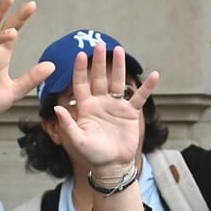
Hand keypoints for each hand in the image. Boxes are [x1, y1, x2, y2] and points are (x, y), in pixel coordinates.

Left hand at [50, 38, 156, 183]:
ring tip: (119, 50)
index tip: (79, 55)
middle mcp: (100, 102)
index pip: (81, 84)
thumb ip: (68, 125)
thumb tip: (56, 107)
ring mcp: (116, 106)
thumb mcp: (78, 140)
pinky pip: (139, 97)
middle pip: (99, 78)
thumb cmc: (93, 155)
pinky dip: (147, 87)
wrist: (112, 165)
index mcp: (86, 107)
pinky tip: (154, 75)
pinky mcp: (130, 113)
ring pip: (117, 82)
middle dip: (99, 62)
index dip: (79, 70)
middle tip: (99, 45)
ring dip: (119, 67)